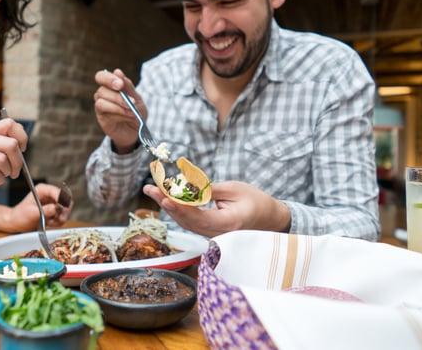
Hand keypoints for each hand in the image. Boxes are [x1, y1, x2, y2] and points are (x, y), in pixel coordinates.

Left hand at [8, 183, 73, 230]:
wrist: (15, 223)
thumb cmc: (19, 216)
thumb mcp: (31, 213)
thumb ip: (45, 210)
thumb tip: (56, 208)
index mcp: (43, 190)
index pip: (59, 192)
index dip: (62, 202)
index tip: (61, 211)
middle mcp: (49, 194)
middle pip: (66, 200)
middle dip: (64, 212)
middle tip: (59, 220)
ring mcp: (51, 202)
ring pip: (65, 209)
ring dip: (60, 218)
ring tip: (50, 222)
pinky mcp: (53, 210)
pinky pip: (62, 215)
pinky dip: (58, 221)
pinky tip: (50, 223)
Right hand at [93, 68, 146, 152]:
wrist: (137, 131)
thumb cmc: (136, 111)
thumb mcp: (136, 97)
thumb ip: (128, 86)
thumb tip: (117, 71)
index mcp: (110, 86)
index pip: (101, 76)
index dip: (108, 78)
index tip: (120, 84)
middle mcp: (102, 95)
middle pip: (102, 90)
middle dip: (117, 95)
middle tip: (131, 101)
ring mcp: (101, 107)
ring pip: (101, 101)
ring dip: (118, 105)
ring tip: (131, 110)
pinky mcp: (102, 119)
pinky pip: (105, 112)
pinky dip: (119, 113)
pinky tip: (129, 115)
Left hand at [143, 180, 290, 236]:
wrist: (270, 219)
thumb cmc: (256, 201)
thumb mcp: (235, 189)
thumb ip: (210, 190)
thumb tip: (186, 187)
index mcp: (228, 224)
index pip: (199, 217)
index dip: (180, 208)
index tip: (165, 196)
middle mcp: (219, 234)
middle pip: (187, 221)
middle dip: (167, 204)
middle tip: (151, 189)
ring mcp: (213, 235)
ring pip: (185, 223)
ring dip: (168, 206)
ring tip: (152, 190)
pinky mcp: (209, 231)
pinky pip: (190, 222)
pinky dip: (177, 210)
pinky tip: (165, 198)